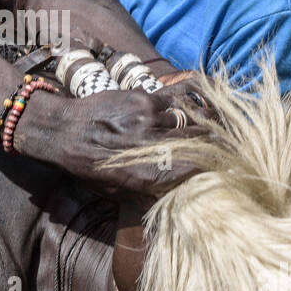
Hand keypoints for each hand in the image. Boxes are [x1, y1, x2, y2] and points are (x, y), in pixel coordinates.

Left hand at [23, 84, 207, 198]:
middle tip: (224, 143)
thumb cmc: (89, 167)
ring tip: (205, 125)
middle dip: (216, 143)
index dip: (218, 165)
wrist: (62, 131)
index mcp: (147, 176)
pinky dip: (180, 106)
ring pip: (191, 119)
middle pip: (201, 141)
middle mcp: (151, 147)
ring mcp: (149, 119)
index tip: (227, 164)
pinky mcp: (143, 98)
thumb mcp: (119, 191)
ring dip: (198, 123)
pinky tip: (182, 109)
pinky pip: (175, 100)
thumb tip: (183, 189)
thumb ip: (152, 190)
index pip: (198, 168)